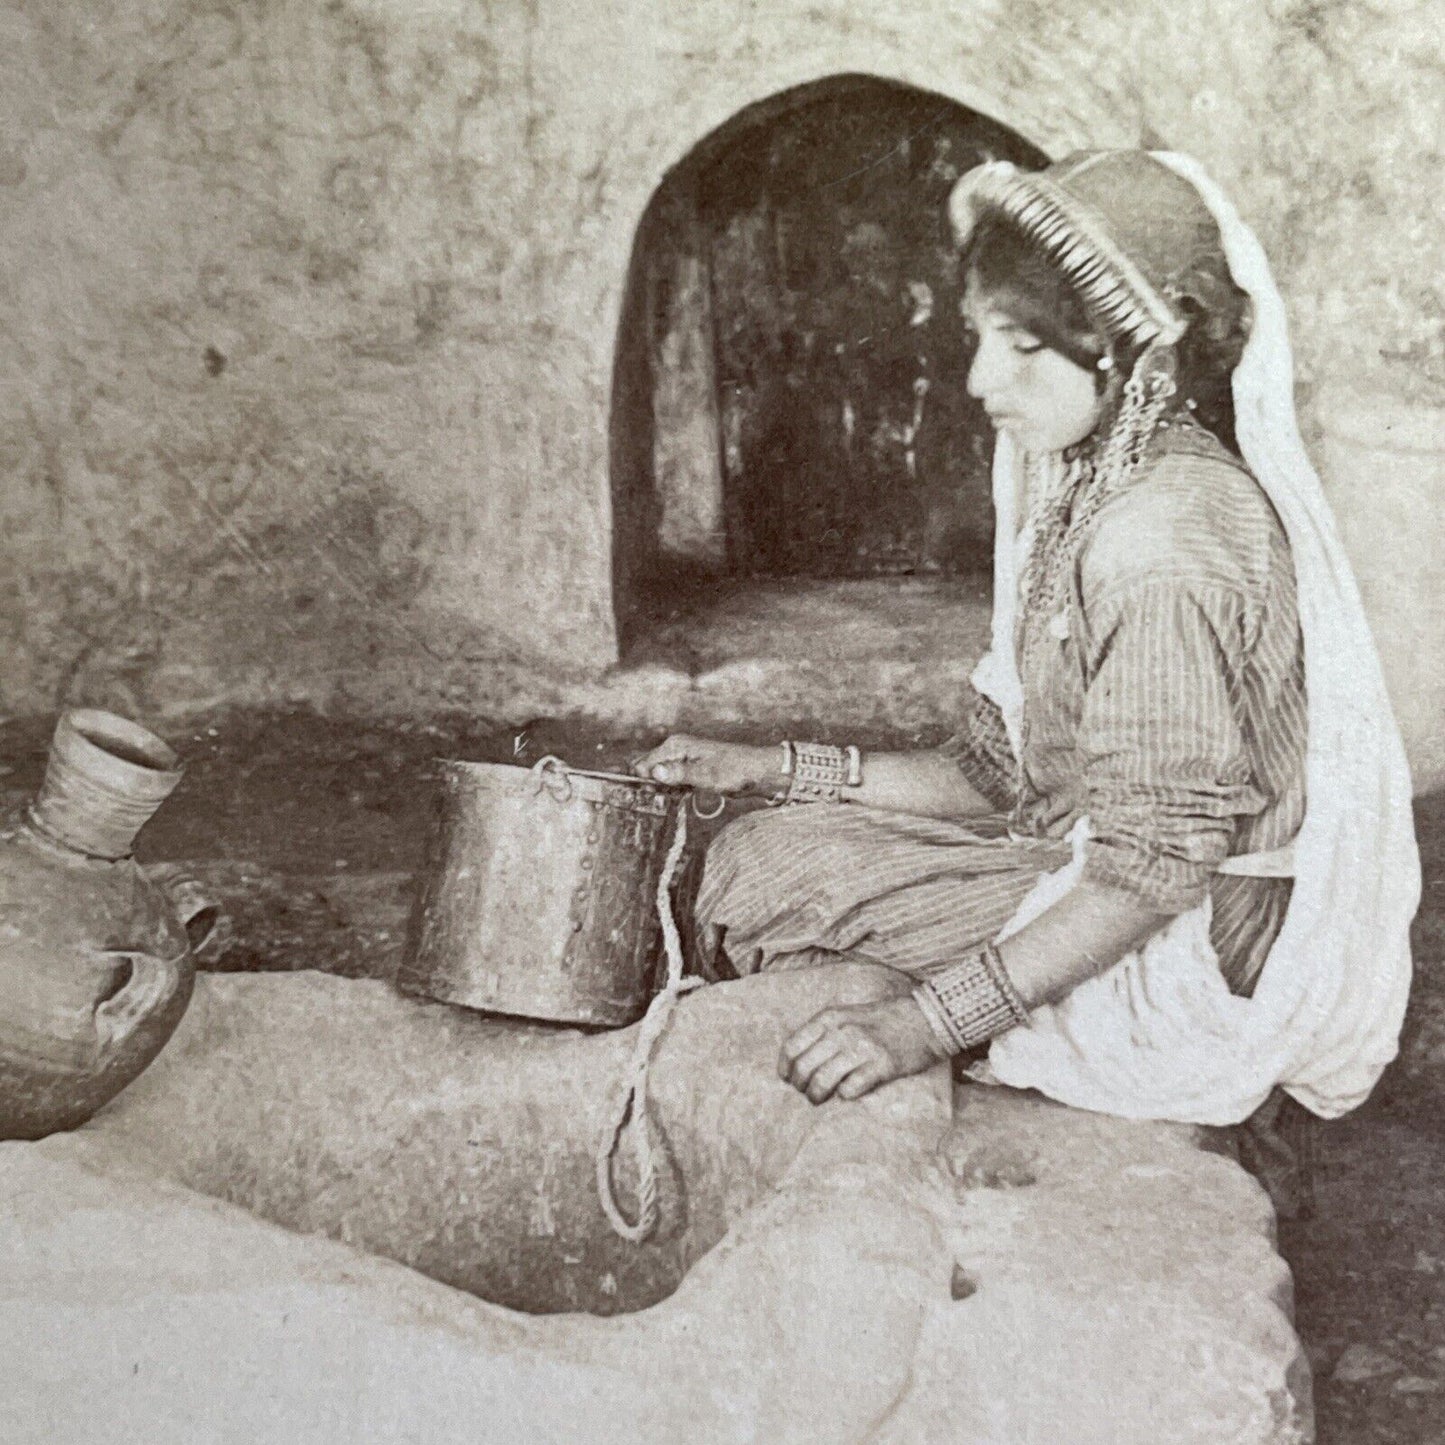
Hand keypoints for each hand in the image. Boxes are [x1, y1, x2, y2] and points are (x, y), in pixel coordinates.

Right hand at [630, 734, 771, 793]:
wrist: (755, 772)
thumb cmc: (733, 770)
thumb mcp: (704, 775)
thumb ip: (678, 774)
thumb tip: (655, 772)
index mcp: (675, 746)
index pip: (643, 764)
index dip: (645, 782)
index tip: (656, 794)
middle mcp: (675, 749)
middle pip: (647, 768)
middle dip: (651, 784)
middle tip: (668, 795)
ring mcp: (682, 759)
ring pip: (658, 776)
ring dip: (663, 788)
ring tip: (679, 794)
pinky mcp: (689, 769)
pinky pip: (671, 780)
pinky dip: (673, 789)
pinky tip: (683, 794)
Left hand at [778, 993, 950, 1103]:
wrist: (924, 1019)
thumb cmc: (881, 1020)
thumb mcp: (846, 1015)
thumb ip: (822, 1032)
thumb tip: (796, 1061)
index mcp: (829, 1017)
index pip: (792, 1047)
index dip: (786, 1067)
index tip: (788, 1078)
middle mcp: (841, 1031)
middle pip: (804, 1068)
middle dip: (800, 1086)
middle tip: (806, 1092)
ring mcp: (861, 1048)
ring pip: (822, 1081)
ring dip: (817, 1096)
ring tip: (820, 1099)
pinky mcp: (881, 1066)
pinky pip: (850, 1089)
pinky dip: (844, 1095)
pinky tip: (848, 1092)